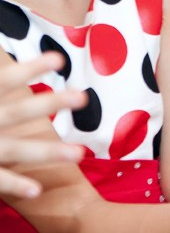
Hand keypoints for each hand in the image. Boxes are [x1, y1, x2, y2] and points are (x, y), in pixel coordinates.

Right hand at [0, 52, 85, 198]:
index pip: (3, 82)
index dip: (28, 71)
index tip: (59, 59)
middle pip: (16, 113)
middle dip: (48, 105)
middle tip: (83, 98)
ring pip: (14, 150)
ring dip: (47, 153)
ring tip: (80, 153)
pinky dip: (12, 185)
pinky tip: (37, 189)